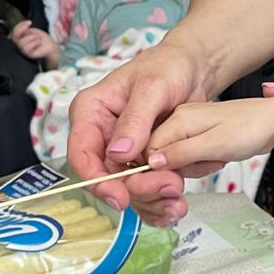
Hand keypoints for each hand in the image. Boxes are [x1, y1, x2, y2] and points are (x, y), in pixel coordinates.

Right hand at [11, 21, 59, 65]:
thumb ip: (25, 29)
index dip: (20, 26)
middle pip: (15, 37)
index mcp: (19, 38)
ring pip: (22, 42)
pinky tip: (39, 43)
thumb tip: (23, 27)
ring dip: (33, 38)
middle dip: (29, 33)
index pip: (13, 32)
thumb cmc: (41, 37)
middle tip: (36, 35)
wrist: (51, 45)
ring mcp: (23, 50)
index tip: (30, 22)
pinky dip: (35, 43)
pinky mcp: (28, 54)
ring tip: (38, 40)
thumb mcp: (32, 30)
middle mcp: (19, 45)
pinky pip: (27, 48)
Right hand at [67, 39, 210, 223]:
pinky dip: (160, 200)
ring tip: (178, 202)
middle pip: (107, 177)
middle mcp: (103, 136)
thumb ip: (135, 119)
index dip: (97, 180)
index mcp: (92, 112)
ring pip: (128, 188)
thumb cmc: (167, 67)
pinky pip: (145, 188)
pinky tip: (175, 206)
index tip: (119, 196)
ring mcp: (123, 152)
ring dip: (152, 199)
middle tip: (169, 188)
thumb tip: (118, 153)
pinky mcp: (142, 162)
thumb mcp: (152, 86)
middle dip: (137, 189)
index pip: (82, 153)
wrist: (191, 70)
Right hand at [149, 96, 273, 175]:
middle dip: (174, 176)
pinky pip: (186, 161)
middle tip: (199, 173)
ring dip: (191, 172)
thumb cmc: (253, 128)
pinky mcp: (197, 139)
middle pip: (155, 160)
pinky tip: (216, 161)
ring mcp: (187, 131)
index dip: (154, 173)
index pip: (145, 151)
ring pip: (171, 164)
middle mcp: (177, 122)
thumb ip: (181, 153)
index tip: (174, 183)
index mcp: (177, 119)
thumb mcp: (216, 144)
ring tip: (215, 161)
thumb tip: (151, 163)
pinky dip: (199, 167)